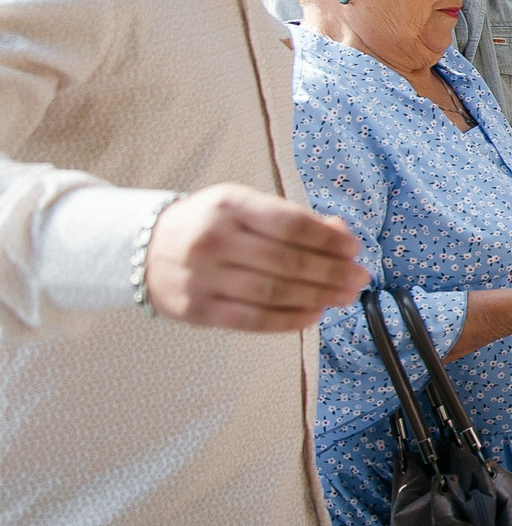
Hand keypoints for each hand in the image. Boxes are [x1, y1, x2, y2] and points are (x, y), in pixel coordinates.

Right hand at [142, 185, 370, 332]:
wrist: (139, 249)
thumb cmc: (206, 224)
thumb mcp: (242, 206)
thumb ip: (291, 218)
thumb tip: (340, 232)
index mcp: (229, 205)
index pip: (289, 223)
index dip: (328, 238)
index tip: (353, 248)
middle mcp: (214, 240)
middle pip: (286, 260)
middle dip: (331, 272)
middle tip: (359, 277)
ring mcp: (203, 277)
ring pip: (272, 292)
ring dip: (317, 297)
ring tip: (344, 297)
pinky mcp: (197, 310)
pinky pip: (251, 319)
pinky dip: (288, 320)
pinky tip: (313, 316)